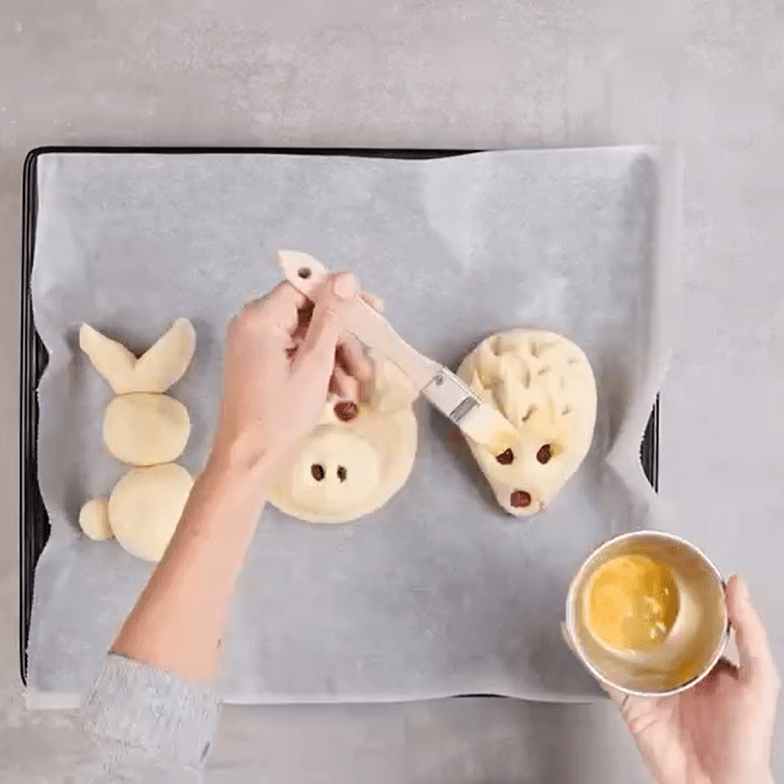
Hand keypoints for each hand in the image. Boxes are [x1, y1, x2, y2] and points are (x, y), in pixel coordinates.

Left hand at [208, 272, 375, 478]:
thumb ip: (331, 318)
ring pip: (306, 337)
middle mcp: (252, 324)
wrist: (247, 460)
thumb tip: (346, 277)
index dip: (342, 296)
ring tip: (353, 388)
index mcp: (260, 317)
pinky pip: (295, 354)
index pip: (306, 287)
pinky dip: (317, 369)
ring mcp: (255, 345)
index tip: (373, 309)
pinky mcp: (259, 364)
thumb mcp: (314, 364)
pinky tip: (336, 393)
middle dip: (342, 339)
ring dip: (334, 359)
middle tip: (367, 364)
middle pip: (309, 314)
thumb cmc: (280, 414)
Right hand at [570, 575, 778, 783]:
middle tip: (621, 570)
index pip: (689, 615)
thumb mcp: (760, 679)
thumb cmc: (747, 740)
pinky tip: (572, 628)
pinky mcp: (628, 698)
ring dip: (604, 619)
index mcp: (707, 657)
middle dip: (636, 600)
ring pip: (622, 642)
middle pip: (650, 625)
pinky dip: (584, 648)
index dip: (677, 590)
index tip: (666, 562)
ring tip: (590, 590)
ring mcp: (650, 681)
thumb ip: (749, 632)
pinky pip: (602, 669)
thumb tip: (737, 582)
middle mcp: (676, 665)